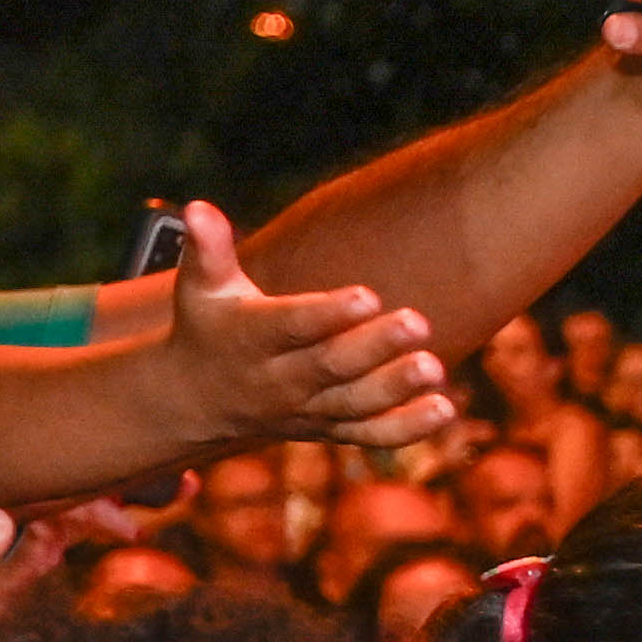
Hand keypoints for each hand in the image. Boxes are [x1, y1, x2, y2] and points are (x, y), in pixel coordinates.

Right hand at [156, 205, 451, 451]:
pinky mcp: (331, 429)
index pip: (291, 325)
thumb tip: (197, 207)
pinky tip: (444, 409)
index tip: (367, 295)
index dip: (327, 313)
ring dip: (396, 388)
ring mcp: (308, 409)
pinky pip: (370, 435)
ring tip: (435, 367)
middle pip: (332, 365)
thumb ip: (207, 249)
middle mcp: (281, 379)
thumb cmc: (210, 325)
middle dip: (375, 346)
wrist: (200, 399)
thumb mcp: (201, 287)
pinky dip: (407, 428)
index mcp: (252, 338)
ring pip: (356, 404)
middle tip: (418, 322)